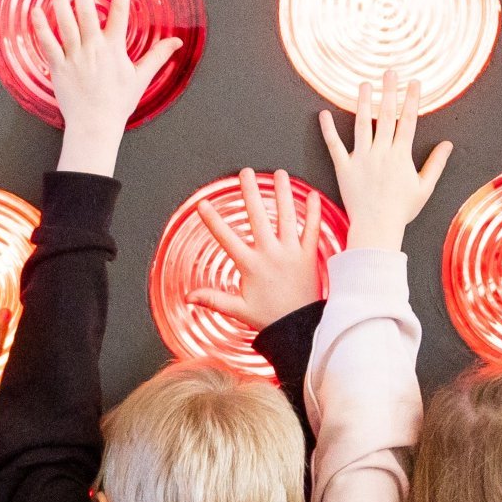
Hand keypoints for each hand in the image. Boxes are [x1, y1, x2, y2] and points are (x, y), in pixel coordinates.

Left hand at [33, 0, 179, 178]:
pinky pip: (48, 44)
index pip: (119, 13)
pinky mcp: (58, 68)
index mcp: (114, 49)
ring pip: (65, 22)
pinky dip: (41, 28)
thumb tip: (177, 41)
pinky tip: (35, 10)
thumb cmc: (118, 103)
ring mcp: (75, 57)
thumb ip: (158, 56)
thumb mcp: (141, 78)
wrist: (95, 126)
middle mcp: (94, 49)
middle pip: (86, 11)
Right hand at [199, 168, 327, 331]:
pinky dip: (312, 212)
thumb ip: (213, 299)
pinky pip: (311, 230)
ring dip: (282, 193)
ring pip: (285, 217)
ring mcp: (291, 253)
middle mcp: (270, 254)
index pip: (226, 238)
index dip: (213, 221)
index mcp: (251, 265)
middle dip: (250, 192)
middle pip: (257, 217)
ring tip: (279, 174)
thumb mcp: (239, 309)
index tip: (202, 205)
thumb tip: (188, 297)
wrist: (300, 327)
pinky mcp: (308, 256)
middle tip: (245, 173)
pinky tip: (312, 195)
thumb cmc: (271, 318)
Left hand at [314, 82, 454, 254]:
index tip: (415, 82)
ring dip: (363, 103)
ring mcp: (361, 158)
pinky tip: (323, 113)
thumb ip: (435, 164)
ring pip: (362, 125)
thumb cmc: (401, 210)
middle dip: (389, 92)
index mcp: (401, 155)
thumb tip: (448, 145)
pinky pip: (334, 146)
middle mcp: (381, 152)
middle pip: (387, 116)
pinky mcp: (344, 168)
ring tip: (364, 84)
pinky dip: (328, 130)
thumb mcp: (424, 188)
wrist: (377, 227)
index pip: (408, 121)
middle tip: (390, 72)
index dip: (412, 100)